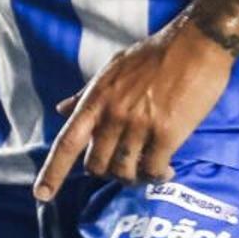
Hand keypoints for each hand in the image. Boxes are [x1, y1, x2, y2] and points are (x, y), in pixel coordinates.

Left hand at [34, 20, 235, 197]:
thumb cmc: (154, 54)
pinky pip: (155, 168)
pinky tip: (166, 171)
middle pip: (97, 165)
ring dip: (135, 178)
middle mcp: (113, 116)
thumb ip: (86, 95)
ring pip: (125, 171)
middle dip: (107, 173)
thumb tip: (62, 110)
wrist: (197, 42)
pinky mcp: (168, 132)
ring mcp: (140, 125)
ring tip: (148, 171)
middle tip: (125, 168)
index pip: (67, 142)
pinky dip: (159, 175)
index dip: (52, 172)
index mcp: (96, 101)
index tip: (41, 195)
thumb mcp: (112, 69)